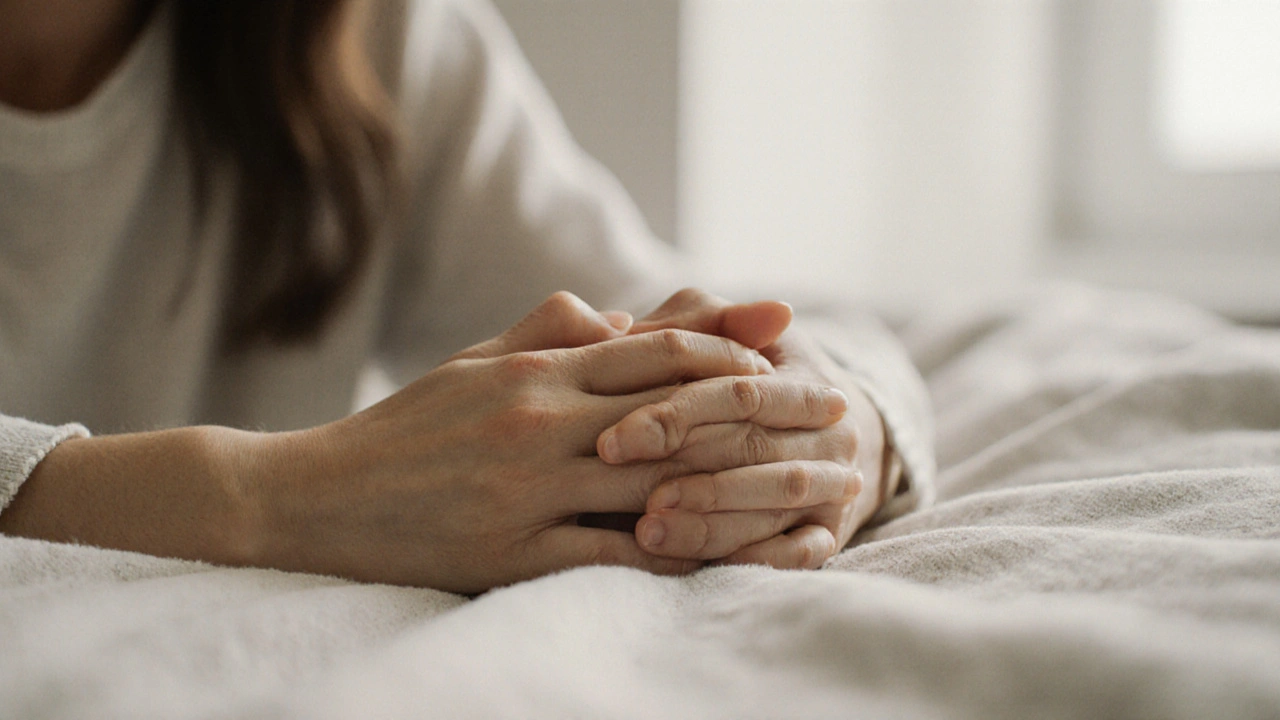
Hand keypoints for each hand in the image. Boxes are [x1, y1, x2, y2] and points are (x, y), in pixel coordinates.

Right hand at [248, 293, 775, 593]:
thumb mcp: (473, 360)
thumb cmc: (404, 427)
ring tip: (801, 492)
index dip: (728, 353)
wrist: (313, 497)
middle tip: (828, 417)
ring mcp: (528, 491)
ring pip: (658, 483)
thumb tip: (615, 312)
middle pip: (677, 412)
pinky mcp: (512, 556)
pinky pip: (616, 556)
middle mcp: (540, 423)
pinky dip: (680, 554)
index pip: (654, 351)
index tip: (783, 363)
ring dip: (739, 487)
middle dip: (761, 414)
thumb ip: (548, 331)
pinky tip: (730, 555)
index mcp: (534, 372)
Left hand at [599, 290, 887, 568]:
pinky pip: (797, 554)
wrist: (825, 433)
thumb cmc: (743, 377)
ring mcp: (833, 484)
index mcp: (799, 377)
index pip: (738, 395)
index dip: (674, 416)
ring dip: (711, 519)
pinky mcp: (830, 534)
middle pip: (754, 450)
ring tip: (646, 530)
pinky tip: (694, 567)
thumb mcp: (720, 340)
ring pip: (775, 502)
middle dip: (686, 471)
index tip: (611, 442)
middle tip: (620, 492)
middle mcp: (827, 431)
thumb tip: (622, 325)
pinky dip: (749, 558)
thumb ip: (676, 329)